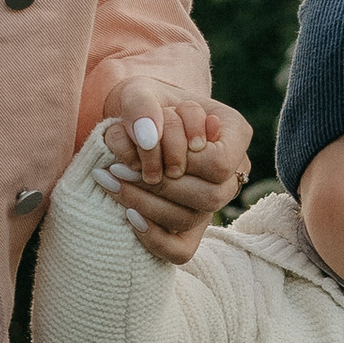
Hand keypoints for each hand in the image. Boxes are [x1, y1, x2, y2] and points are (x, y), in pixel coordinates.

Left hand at [97, 90, 252, 265]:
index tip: (150, 142)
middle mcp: (232, 172)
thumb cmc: (141, 106)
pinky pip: (180, 250)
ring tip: (110, 182)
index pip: (221, 162)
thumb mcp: (137, 91)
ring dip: (147, 205)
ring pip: (193, 220)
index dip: (185, 160)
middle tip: (116, 169)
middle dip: (159, 184)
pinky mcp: (190, 230)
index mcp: (233, 133)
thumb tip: (148, 137)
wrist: (132, 128)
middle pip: (211, 196)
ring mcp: (212, 204)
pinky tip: (127, 215)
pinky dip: (152, 237)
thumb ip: (142, 104)